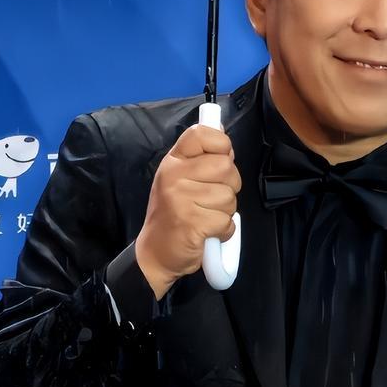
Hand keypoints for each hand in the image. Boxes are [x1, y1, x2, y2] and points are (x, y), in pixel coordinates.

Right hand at [135, 124, 241, 298]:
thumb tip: (225, 137)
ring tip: (207, 216)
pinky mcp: (191, 223)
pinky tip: (208, 232)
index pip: (202, 134)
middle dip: (230, 185)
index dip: (221, 145)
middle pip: (226, 166)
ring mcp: (181, 199)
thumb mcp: (181, 179)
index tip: (219, 160)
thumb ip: (202, 159)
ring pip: (229, 196)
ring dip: (225, 211)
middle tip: (213, 199)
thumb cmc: (174, 214)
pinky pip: (226, 221)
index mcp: (173, 161)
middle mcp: (174, 175)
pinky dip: (223, 231)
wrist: (156, 253)